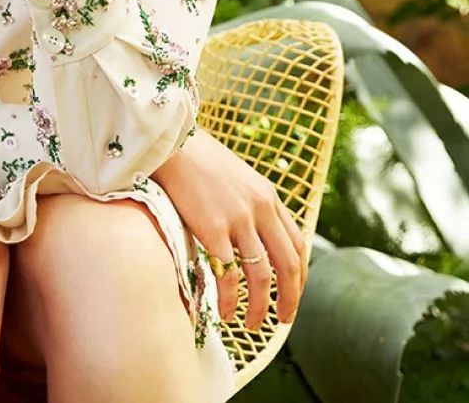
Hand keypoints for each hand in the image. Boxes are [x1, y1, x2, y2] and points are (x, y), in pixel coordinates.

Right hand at [150, 128, 307, 330]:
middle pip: (288, 265)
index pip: (297, 244)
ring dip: (260, 308)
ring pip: (262, 276)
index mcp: (268, 196)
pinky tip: (225, 313)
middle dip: (289, 299)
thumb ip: (249, 202)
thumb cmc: (195, 157)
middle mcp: (260, 208)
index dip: (299, 275)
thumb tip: (250, 233)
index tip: (292, 294)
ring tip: (252, 326)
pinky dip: (231, 300)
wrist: (169, 141)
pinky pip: (230, 274)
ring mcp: (238, 219)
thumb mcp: (235, 176)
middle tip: (282, 321)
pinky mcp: (213, 228)